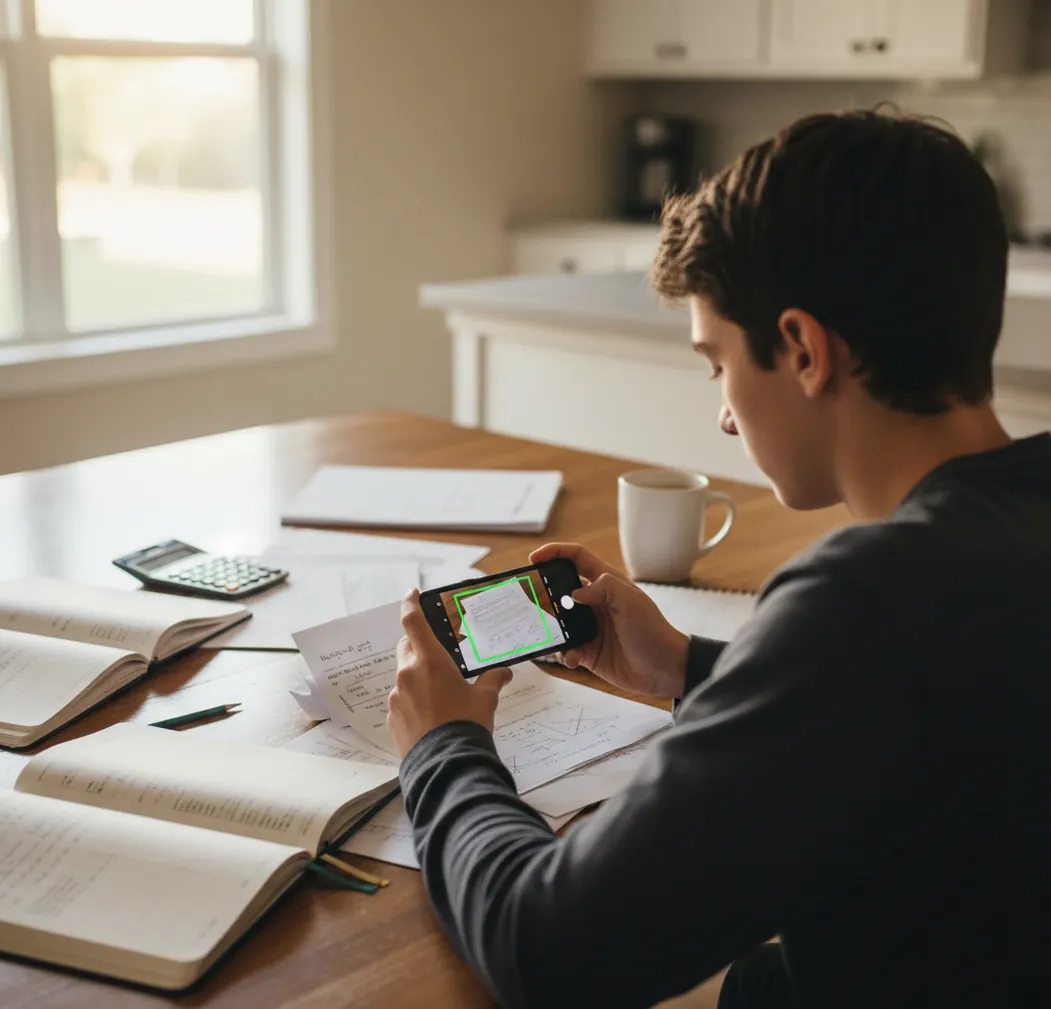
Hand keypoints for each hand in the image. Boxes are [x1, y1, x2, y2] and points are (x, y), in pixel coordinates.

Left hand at [387, 589, 513, 756]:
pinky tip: (431, 715)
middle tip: (436, 652)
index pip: (413, 622)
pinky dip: (413, 700)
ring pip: (404, 675)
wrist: (447, 765)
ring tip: (441, 694)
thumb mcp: (485, 699)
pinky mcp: (392, 717)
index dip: (410, 603)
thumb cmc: (467, 726)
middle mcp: (408, 674)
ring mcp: (397, 697)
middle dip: (418, 644)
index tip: (411, 593)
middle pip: (406, 647)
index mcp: (430, 661)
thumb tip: (503, 673)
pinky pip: (401, 700)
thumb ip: (492, 680)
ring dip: (418, 677)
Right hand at [530, 543, 688, 698]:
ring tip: (550, 634)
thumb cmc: (653, 631)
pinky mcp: (588, 650)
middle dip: (543, 594)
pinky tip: (574, 658)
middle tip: (529, 600)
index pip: (576, 558)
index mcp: (606, 583)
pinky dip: (565, 654)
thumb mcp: (631, 602)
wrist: (663, 670)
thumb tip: (574, 592)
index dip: (555, 553)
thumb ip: (603, 588)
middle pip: (560, 590)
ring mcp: (590, 627)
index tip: (534, 558)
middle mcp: (595, 602)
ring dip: (552, 629)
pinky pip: (566, 649)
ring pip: (559, 622)